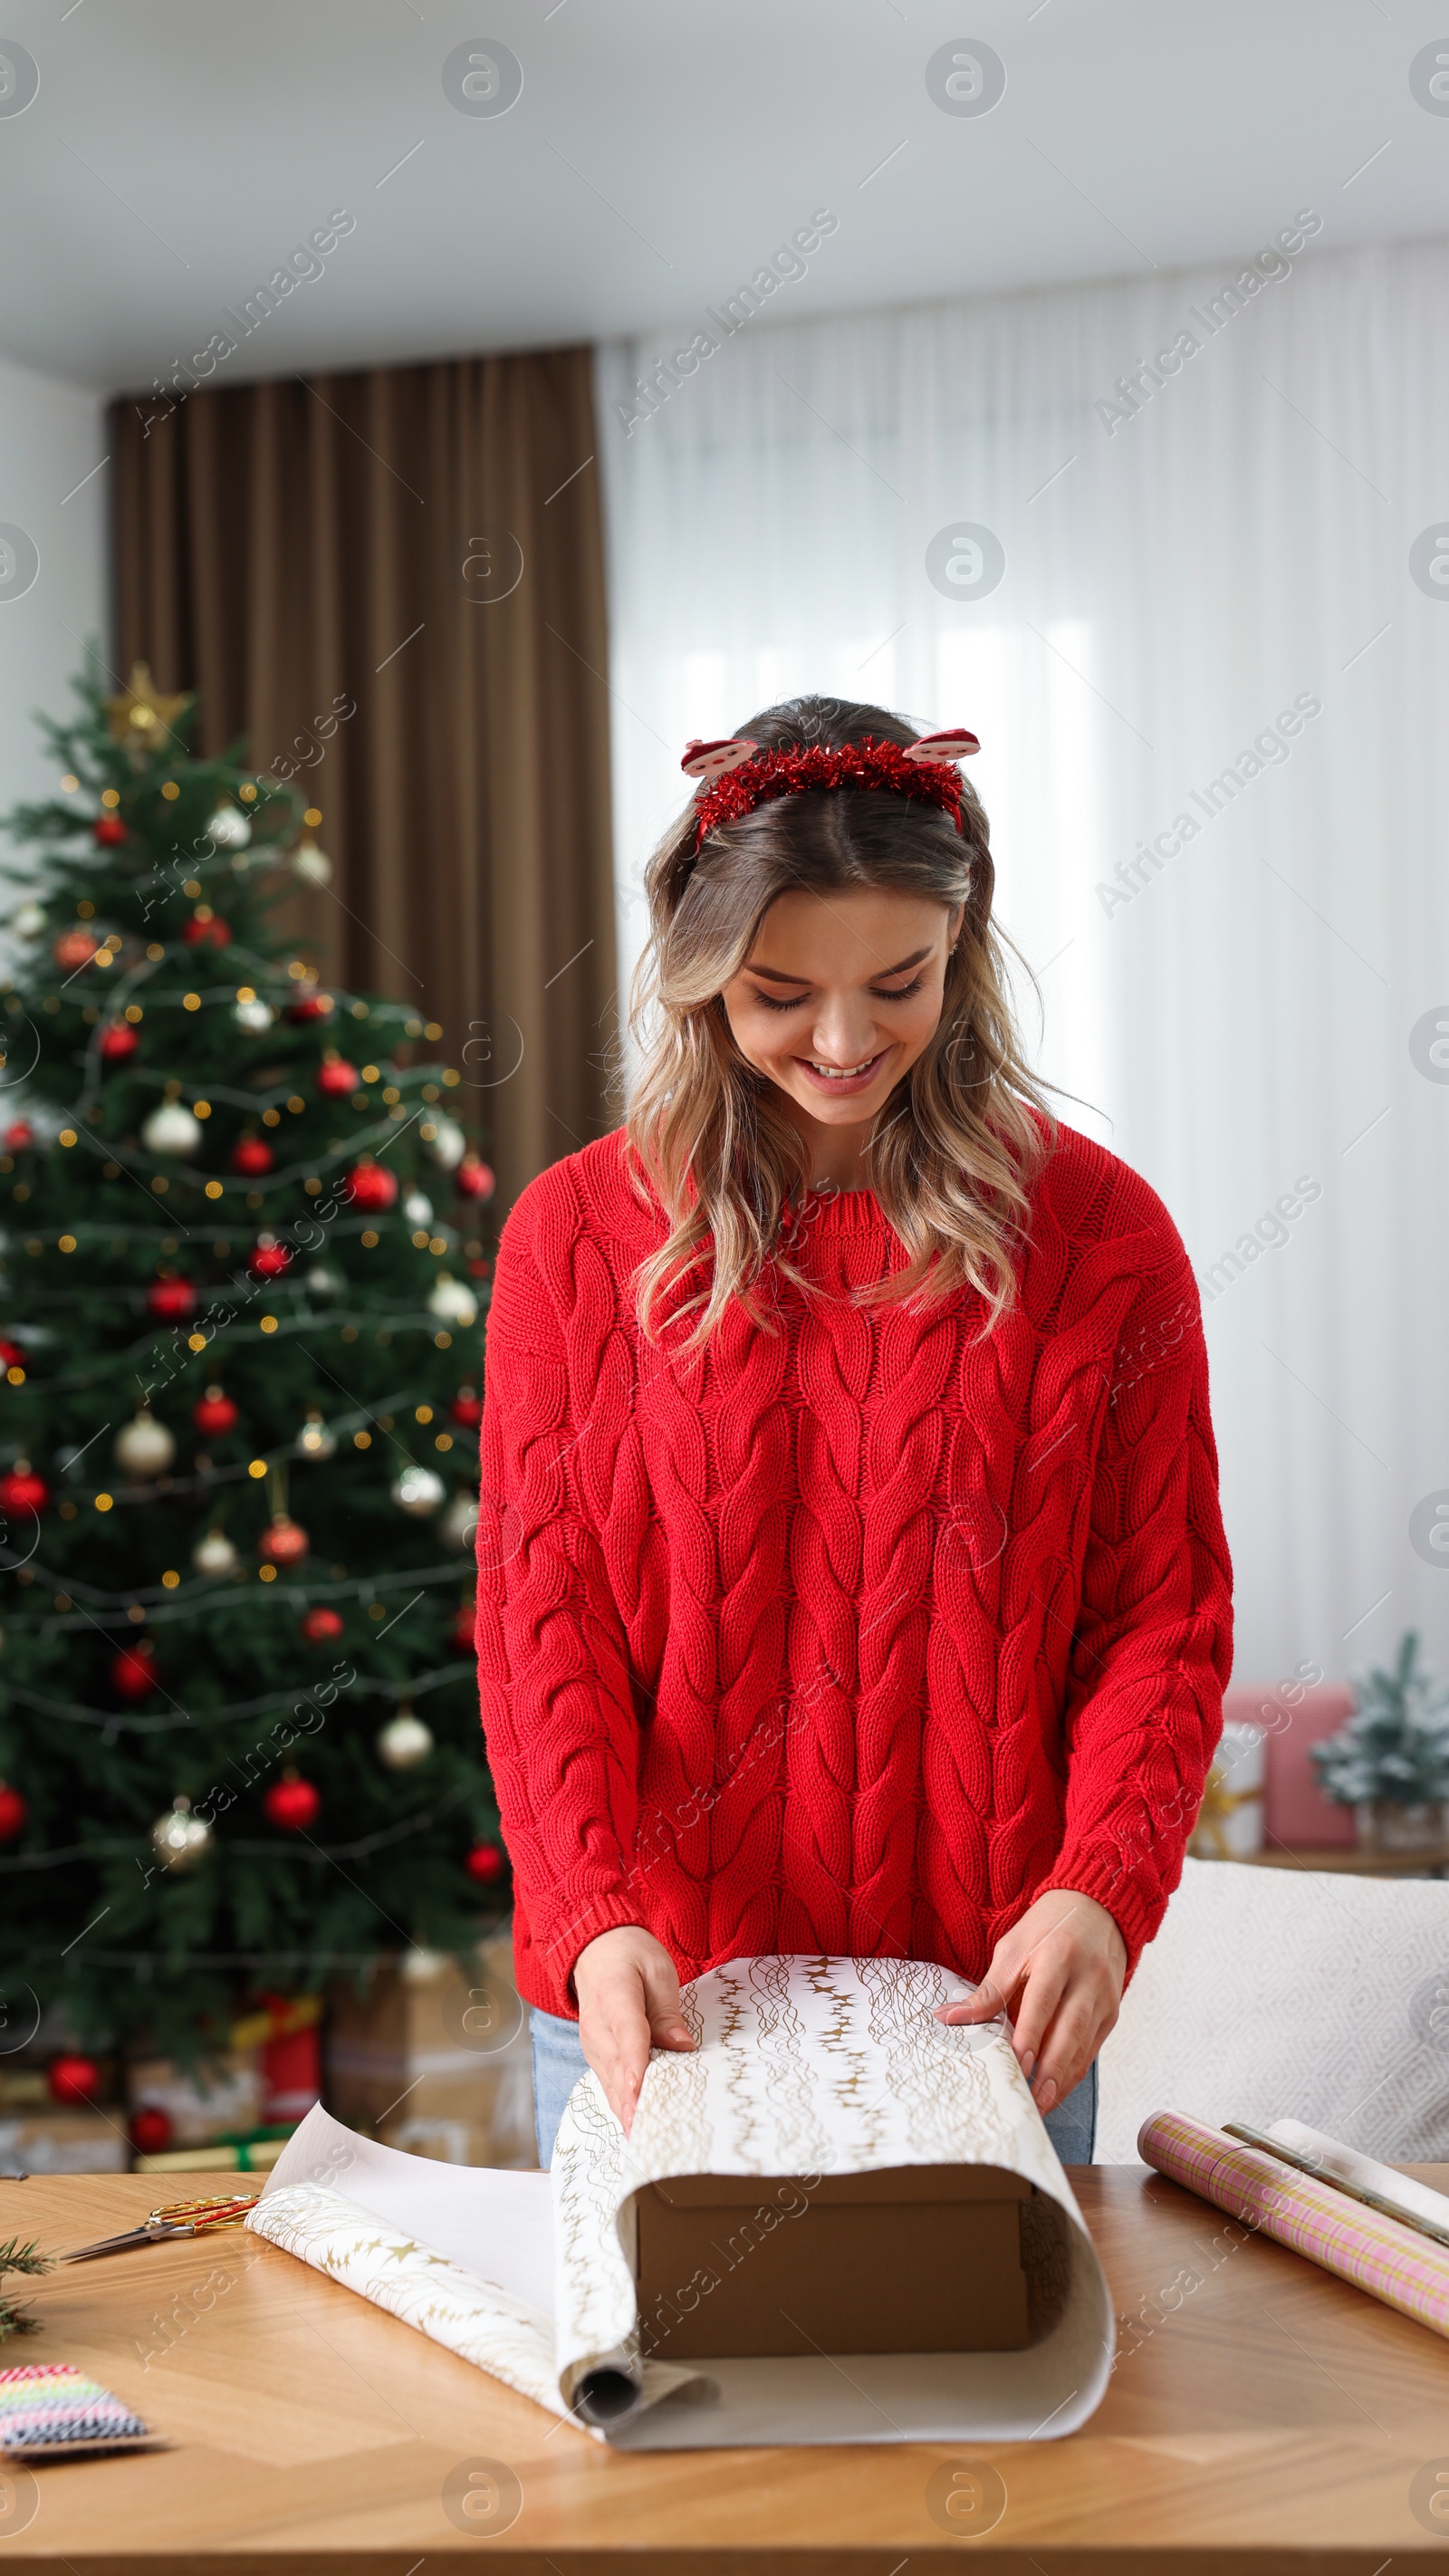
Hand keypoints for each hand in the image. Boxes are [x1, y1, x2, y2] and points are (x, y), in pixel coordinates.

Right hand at [572, 1925, 695, 2136]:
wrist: (594, 1950)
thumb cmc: (630, 1957)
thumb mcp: (658, 1971)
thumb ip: (668, 2011)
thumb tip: (683, 2046)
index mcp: (614, 1995)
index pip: (627, 2033)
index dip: (634, 2064)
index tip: (640, 2091)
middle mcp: (597, 2024)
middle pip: (616, 2066)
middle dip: (631, 2101)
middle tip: (647, 2133)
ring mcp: (593, 2042)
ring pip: (610, 2080)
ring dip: (625, 2109)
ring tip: (642, 2139)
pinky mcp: (596, 2054)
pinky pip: (609, 2082)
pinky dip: (621, 2103)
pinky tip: (634, 2126)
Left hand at [933, 1888, 1126, 2115]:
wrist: (1097, 1909)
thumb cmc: (1047, 1929)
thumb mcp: (1013, 1949)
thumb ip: (988, 1989)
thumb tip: (948, 2018)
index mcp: (1057, 1956)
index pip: (1043, 2001)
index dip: (1030, 2035)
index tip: (1017, 2065)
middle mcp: (1087, 1977)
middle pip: (1070, 2029)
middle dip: (1051, 2069)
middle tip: (1032, 2099)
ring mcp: (1104, 1996)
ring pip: (1085, 2044)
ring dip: (1064, 2078)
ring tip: (1042, 2104)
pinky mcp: (1112, 2011)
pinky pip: (1093, 2047)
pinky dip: (1075, 2070)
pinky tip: (1057, 2088)